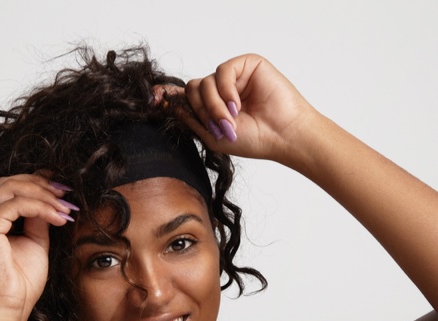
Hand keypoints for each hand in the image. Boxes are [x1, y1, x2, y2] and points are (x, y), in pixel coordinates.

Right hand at [0, 173, 76, 317]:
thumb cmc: (20, 285)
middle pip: (8, 183)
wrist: (8, 309)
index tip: (63, 192)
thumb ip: (37, 219)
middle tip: (66, 194)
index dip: (36, 185)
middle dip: (40, 184)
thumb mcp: (34, 242)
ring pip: (12, 188)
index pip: (7, 190)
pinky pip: (17, 204)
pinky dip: (42, 207)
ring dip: (44, 195)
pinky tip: (59, 218)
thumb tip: (50, 199)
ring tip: (66, 207)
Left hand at [161, 54, 317, 164]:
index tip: (154, 98)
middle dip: (201, 109)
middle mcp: (223, 89)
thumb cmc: (256, 139)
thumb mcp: (214, 136)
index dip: (171, 95)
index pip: (188, 95)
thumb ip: (192, 120)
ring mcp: (235, 76)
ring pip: (204, 82)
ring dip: (213, 105)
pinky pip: (221, 71)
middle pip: (192, 88)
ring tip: (231, 120)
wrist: (283, 136)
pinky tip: (237, 105)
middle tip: (218, 125)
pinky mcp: (247, 64)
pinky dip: (225, 91)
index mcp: (215, 105)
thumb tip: (172, 104)